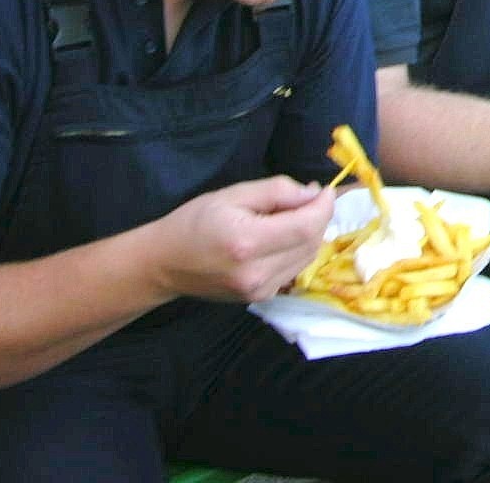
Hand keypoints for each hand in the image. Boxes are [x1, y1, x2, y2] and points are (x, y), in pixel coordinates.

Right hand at [145, 176, 334, 302]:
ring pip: (308, 258)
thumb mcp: (233, 194)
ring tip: (287, 219)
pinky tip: (278, 240)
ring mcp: (259, 291)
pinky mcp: (261, 299)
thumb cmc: (195, 221)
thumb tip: (313, 194)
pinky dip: (297, 251)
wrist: (164, 263)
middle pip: (311, 243)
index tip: (324, 191)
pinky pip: (294, 270)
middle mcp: (256, 273)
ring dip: (309, 235)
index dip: (323, 207)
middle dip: (317, 218)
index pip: (306, 227)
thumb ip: (277, 192)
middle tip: (304, 200)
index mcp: (247, 242)